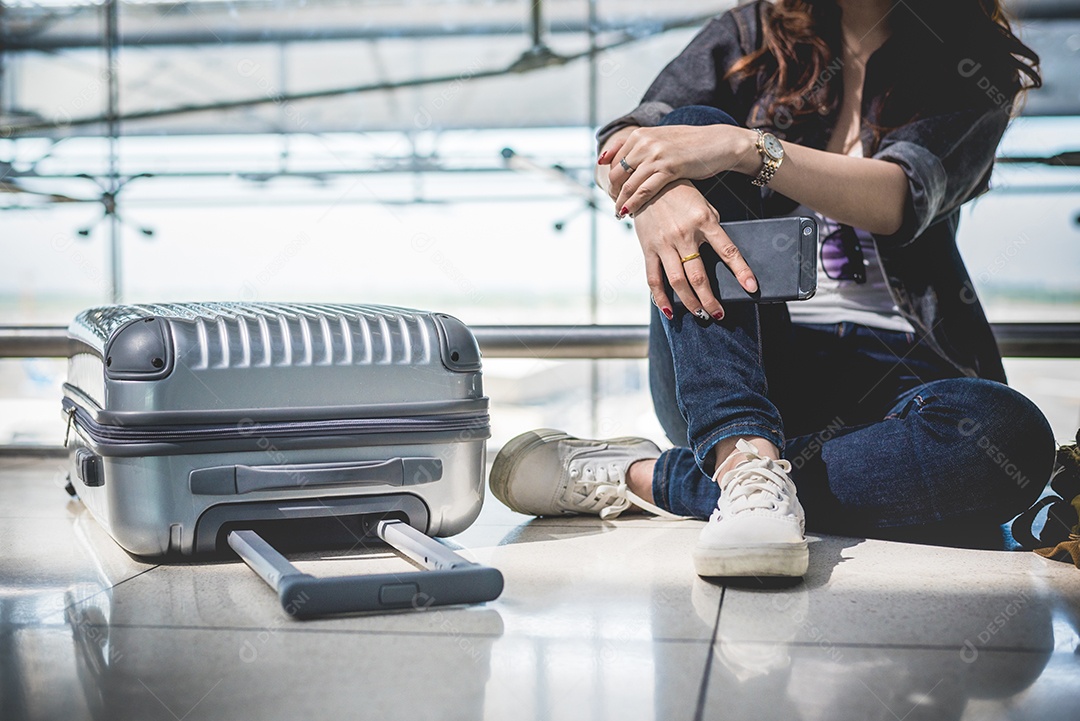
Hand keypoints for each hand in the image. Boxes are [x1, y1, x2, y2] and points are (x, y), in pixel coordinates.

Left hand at [600, 125, 756, 216]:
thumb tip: (608, 159)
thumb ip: (638, 147)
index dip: (611, 179)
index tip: (612, 193)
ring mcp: (656, 156)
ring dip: (621, 202)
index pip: (613, 160)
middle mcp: (644, 143)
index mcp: (640, 134)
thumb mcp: (660, 139)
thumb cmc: (690, 144)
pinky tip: (630, 213)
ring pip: (629, 185)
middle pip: (617, 173)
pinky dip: (634, 204)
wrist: (718, 142)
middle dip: (613, 193)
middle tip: (616, 206)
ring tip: (619, 214)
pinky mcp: (669, 169)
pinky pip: (644, 191)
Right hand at [631, 180, 757, 320]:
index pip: (727, 251)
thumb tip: (723, 257)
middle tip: (718, 314)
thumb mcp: (704, 206)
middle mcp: (684, 235)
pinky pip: (653, 278)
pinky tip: (669, 311)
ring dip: (689, 302)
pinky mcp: (648, 249)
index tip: (751, 288)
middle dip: (709, 299)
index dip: (741, 271)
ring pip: (677, 281)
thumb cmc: (681, 195)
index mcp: (704, 221)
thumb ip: (713, 229)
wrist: (647, 183)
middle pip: (698, 275)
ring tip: (700, 315)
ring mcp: (664, 244)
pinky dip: (660, 298)